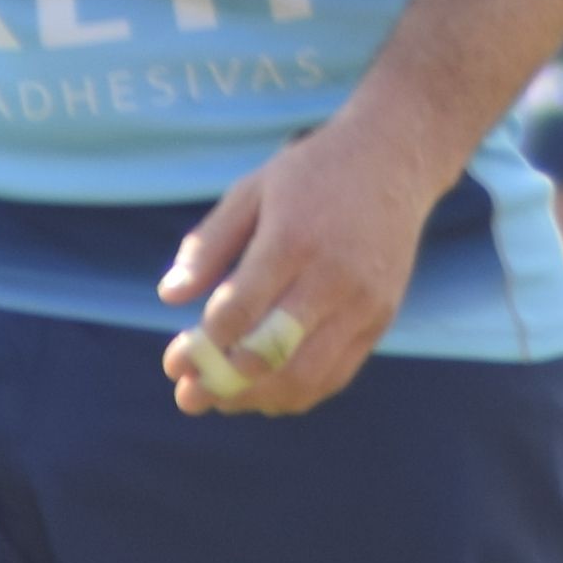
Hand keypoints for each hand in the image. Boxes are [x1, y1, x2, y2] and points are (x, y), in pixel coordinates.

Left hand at [155, 107, 435, 416]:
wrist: (393, 162)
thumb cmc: (311, 174)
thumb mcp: (250, 192)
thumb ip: (208, 245)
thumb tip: (169, 297)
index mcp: (292, 240)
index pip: (240, 311)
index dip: (202, 346)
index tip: (174, 361)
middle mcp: (332, 277)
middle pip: (272, 354)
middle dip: (222, 384)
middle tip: (188, 396)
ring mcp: (362, 304)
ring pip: (305, 377)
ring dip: (256, 398)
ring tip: (222, 400)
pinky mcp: (380, 320)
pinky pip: (335, 376)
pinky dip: (295, 394)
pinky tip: (264, 392)